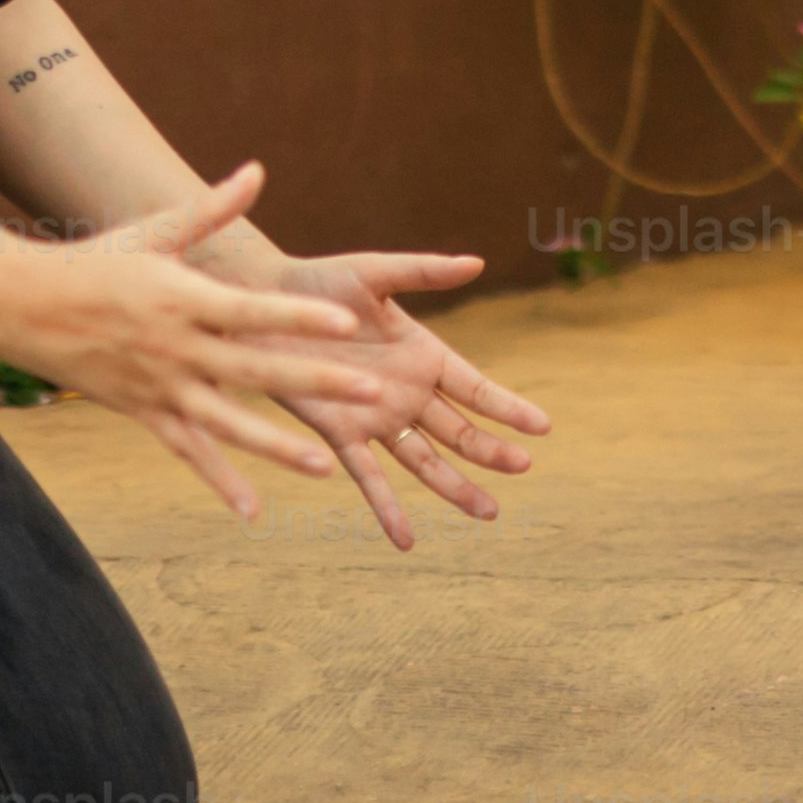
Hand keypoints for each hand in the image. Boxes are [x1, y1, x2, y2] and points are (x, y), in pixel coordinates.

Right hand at [0, 163, 370, 518]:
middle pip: (255, 369)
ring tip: (326, 468)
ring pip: (227, 424)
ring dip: (276, 447)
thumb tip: (257, 170)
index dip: (299, 318)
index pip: (253, 311)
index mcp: (183, 297)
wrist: (19, 304)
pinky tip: (253, 511)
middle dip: (316, 381)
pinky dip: (219, 481)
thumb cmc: (94, 260)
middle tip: (373, 391)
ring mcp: (159, 386)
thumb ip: (211, 208)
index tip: (349, 323)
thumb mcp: (153, 231)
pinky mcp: (143, 412)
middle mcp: (176, 347)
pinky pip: (187, 452)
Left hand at [245, 241, 558, 549]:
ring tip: (487, 512)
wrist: (259, 306)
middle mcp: (407, 392)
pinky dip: (387, 508)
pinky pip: (368, 477)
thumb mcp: (376, 272)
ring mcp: (375, 418)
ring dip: (455, 486)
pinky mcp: (339, 434)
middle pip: (459, 431)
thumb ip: (424, 272)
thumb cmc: (319, 282)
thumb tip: (478, 262)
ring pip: (425, 461)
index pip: (477, 389)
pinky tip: (405, 540)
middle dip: (491, 451)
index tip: (542, 427)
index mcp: (423, 354)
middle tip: (523, 467)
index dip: (508, 408)